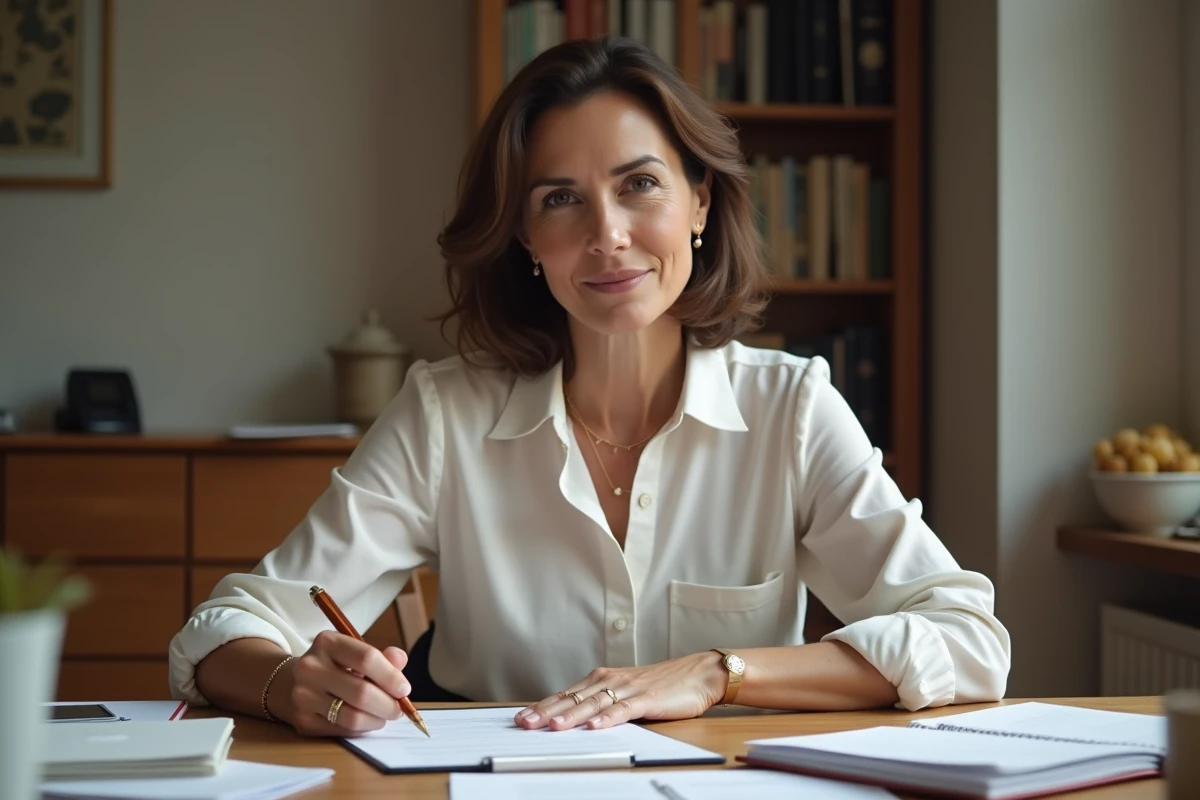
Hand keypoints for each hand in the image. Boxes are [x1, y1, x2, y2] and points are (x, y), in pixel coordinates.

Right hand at [269, 630, 411, 736]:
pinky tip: (365, 720)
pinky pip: (342, 730)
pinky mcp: (303, 720)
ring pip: (352, 716)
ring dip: (376, 720)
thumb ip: (381, 657)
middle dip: (388, 704)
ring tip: (383, 716)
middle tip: (398, 709)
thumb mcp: (355, 653)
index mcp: (327, 642)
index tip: (404, 689)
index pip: (367, 659)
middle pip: (361, 692)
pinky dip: (361, 728)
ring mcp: (303, 695)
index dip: (391, 677)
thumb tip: (400, 660)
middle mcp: (310, 667)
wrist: (292, 683)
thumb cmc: (334, 666)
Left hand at [514, 651, 727, 730]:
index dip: (543, 706)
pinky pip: (624, 710)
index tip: (522, 718)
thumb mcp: (625, 693)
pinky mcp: (646, 699)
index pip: (566, 694)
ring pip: (593, 704)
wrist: (696, 674)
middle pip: (573, 698)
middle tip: (525, 723)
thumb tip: (573, 719)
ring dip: (571, 715)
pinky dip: (608, 719)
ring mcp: (628, 689)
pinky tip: (594, 727)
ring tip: (552, 726)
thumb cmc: (661, 685)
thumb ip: (601, 704)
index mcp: (602, 680)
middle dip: (547, 712)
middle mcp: (610, 681)